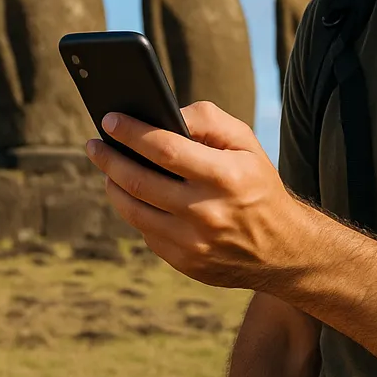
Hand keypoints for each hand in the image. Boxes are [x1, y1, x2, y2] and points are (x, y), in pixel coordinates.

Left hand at [85, 102, 313, 289]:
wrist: (282, 249)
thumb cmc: (258, 185)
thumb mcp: (246, 144)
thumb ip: (208, 120)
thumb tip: (165, 114)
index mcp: (226, 177)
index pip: (166, 149)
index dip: (132, 133)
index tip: (109, 120)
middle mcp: (207, 212)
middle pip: (140, 181)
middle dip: (109, 158)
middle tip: (94, 144)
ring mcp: (194, 243)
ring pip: (134, 210)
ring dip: (113, 185)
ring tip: (107, 168)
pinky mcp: (185, 262)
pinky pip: (146, 232)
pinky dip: (135, 211)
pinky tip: (132, 196)